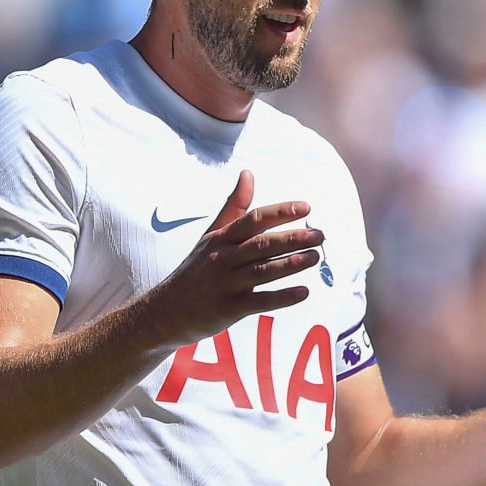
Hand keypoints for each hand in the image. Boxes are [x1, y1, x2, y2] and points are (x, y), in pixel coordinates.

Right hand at [151, 170, 320, 346]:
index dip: (280, 212)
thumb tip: (248, 173)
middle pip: (262, 244)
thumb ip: (233, 206)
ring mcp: (225, 284)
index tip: (306, 207)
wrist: (165, 311)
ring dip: (292, 263)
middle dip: (293, 238)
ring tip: (316, 256)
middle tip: (320, 234)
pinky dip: (283, 297)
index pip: (253, 219)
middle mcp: (222, 258)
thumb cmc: (195, 270)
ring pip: (263, 271)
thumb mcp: (211, 235)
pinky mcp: (229, 309)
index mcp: (221, 238)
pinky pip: (260, 301)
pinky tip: (304, 292)